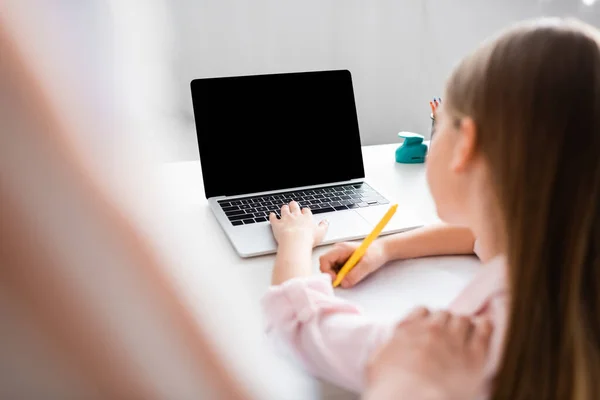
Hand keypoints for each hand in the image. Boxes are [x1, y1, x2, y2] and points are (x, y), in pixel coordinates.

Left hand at [269, 201, 328, 247]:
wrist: (295, 242)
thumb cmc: (308, 239)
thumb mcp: (321, 233)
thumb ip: (324, 226)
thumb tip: (326, 222)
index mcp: (306, 217)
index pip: (306, 210)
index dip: (304, 211)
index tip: (304, 212)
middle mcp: (295, 215)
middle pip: (294, 206)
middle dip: (293, 205)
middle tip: (293, 205)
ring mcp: (285, 219)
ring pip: (284, 209)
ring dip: (284, 208)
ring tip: (284, 208)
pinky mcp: (277, 224)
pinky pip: (273, 218)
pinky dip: (272, 216)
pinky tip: (272, 214)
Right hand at [319, 241, 387, 287]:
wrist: (382, 250)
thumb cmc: (376, 253)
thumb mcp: (367, 265)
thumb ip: (355, 275)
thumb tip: (343, 283)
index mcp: (341, 248)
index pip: (324, 259)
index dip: (327, 271)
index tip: (336, 279)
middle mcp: (337, 250)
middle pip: (325, 264)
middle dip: (332, 275)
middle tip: (343, 280)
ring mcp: (339, 255)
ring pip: (330, 268)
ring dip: (337, 275)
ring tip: (349, 276)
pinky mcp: (342, 260)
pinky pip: (336, 269)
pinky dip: (341, 275)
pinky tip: (350, 274)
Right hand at [365, 308, 492, 399]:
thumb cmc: (391, 388)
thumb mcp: (376, 363)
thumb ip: (388, 347)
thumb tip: (393, 345)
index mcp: (407, 330)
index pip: (421, 312)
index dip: (427, 319)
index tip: (429, 326)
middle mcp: (431, 330)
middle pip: (444, 314)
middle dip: (446, 323)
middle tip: (448, 335)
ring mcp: (453, 341)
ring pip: (463, 320)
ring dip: (464, 326)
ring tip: (466, 334)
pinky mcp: (474, 357)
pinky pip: (484, 331)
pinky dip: (484, 327)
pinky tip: (485, 326)